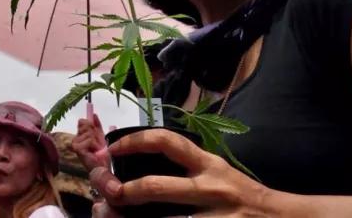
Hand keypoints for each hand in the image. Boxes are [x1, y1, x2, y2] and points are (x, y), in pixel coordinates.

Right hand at [73, 111, 110, 171]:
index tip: (96, 136)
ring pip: (89, 133)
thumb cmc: (101, 154)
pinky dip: (96, 146)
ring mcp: (75, 143)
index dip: (92, 126)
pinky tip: (95, 152)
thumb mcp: (100, 136)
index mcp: (79, 135)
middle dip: (95, 134)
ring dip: (97, 142)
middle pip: (86, 125)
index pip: (82, 121)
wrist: (102, 167)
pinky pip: (90, 140)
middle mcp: (75, 138)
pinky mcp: (77, 148)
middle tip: (97, 145)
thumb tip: (94, 114)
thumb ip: (97, 125)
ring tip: (96, 150)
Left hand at [90, 128, 270, 217]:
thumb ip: (185, 169)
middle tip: (109, 194)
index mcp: (208, 165)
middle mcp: (211, 188)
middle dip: (126, 191)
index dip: (134, 141)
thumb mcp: (217, 173)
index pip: (166, 141)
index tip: (112, 147)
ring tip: (116, 216)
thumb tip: (135, 171)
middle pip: (157, 187)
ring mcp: (216, 217)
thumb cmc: (242, 197)